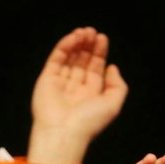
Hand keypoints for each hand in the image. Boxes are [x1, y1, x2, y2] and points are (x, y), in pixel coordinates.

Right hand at [28, 28, 127, 163]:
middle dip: (88, 46)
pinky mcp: (47, 79)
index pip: (95, 68)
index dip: (99, 52)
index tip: (102, 38)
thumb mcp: (113, 103)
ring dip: (76, 43)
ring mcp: (60, 83)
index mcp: (91, 94)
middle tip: (92, 32)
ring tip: (84, 31)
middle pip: (82, 61)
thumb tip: (112, 67)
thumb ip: (118, 85)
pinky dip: (64, 47)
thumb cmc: (90, 121)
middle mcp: (76, 88)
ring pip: (69, 58)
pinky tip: (73, 38)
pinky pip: (56, 59)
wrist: (64, 131)